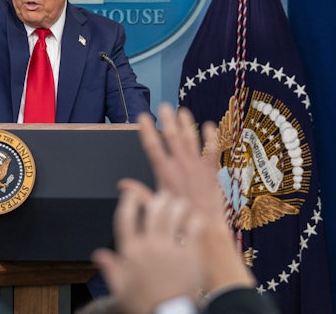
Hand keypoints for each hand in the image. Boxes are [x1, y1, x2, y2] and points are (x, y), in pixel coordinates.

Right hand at [93, 180, 203, 313]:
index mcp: (130, 251)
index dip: (128, 200)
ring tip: (179, 202)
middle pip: (153, 209)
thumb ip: (110, 268)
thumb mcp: (120, 289)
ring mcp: (170, 249)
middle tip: (162, 196)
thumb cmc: (145, 305)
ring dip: (177, 204)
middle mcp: (149, 245)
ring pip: (174, 213)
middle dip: (158, 198)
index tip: (131, 192)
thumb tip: (98, 255)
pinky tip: (194, 218)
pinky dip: (193, 219)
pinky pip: (192, 228)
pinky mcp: (189, 255)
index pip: (125, 216)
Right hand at [137, 104, 221, 220]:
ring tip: (182, 111)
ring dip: (186, 124)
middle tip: (164, 106)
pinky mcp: (211, 172)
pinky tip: (209, 125)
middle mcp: (180, 166)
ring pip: (191, 140)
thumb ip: (139, 193)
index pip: (152, 147)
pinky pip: (212, 150)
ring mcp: (197, 168)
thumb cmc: (179, 221)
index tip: (142, 117)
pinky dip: (211, 137)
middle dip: (167, 120)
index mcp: (164, 173)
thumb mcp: (155, 207)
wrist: (206, 229)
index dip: (147, 130)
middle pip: (172, 138)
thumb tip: (122, 185)